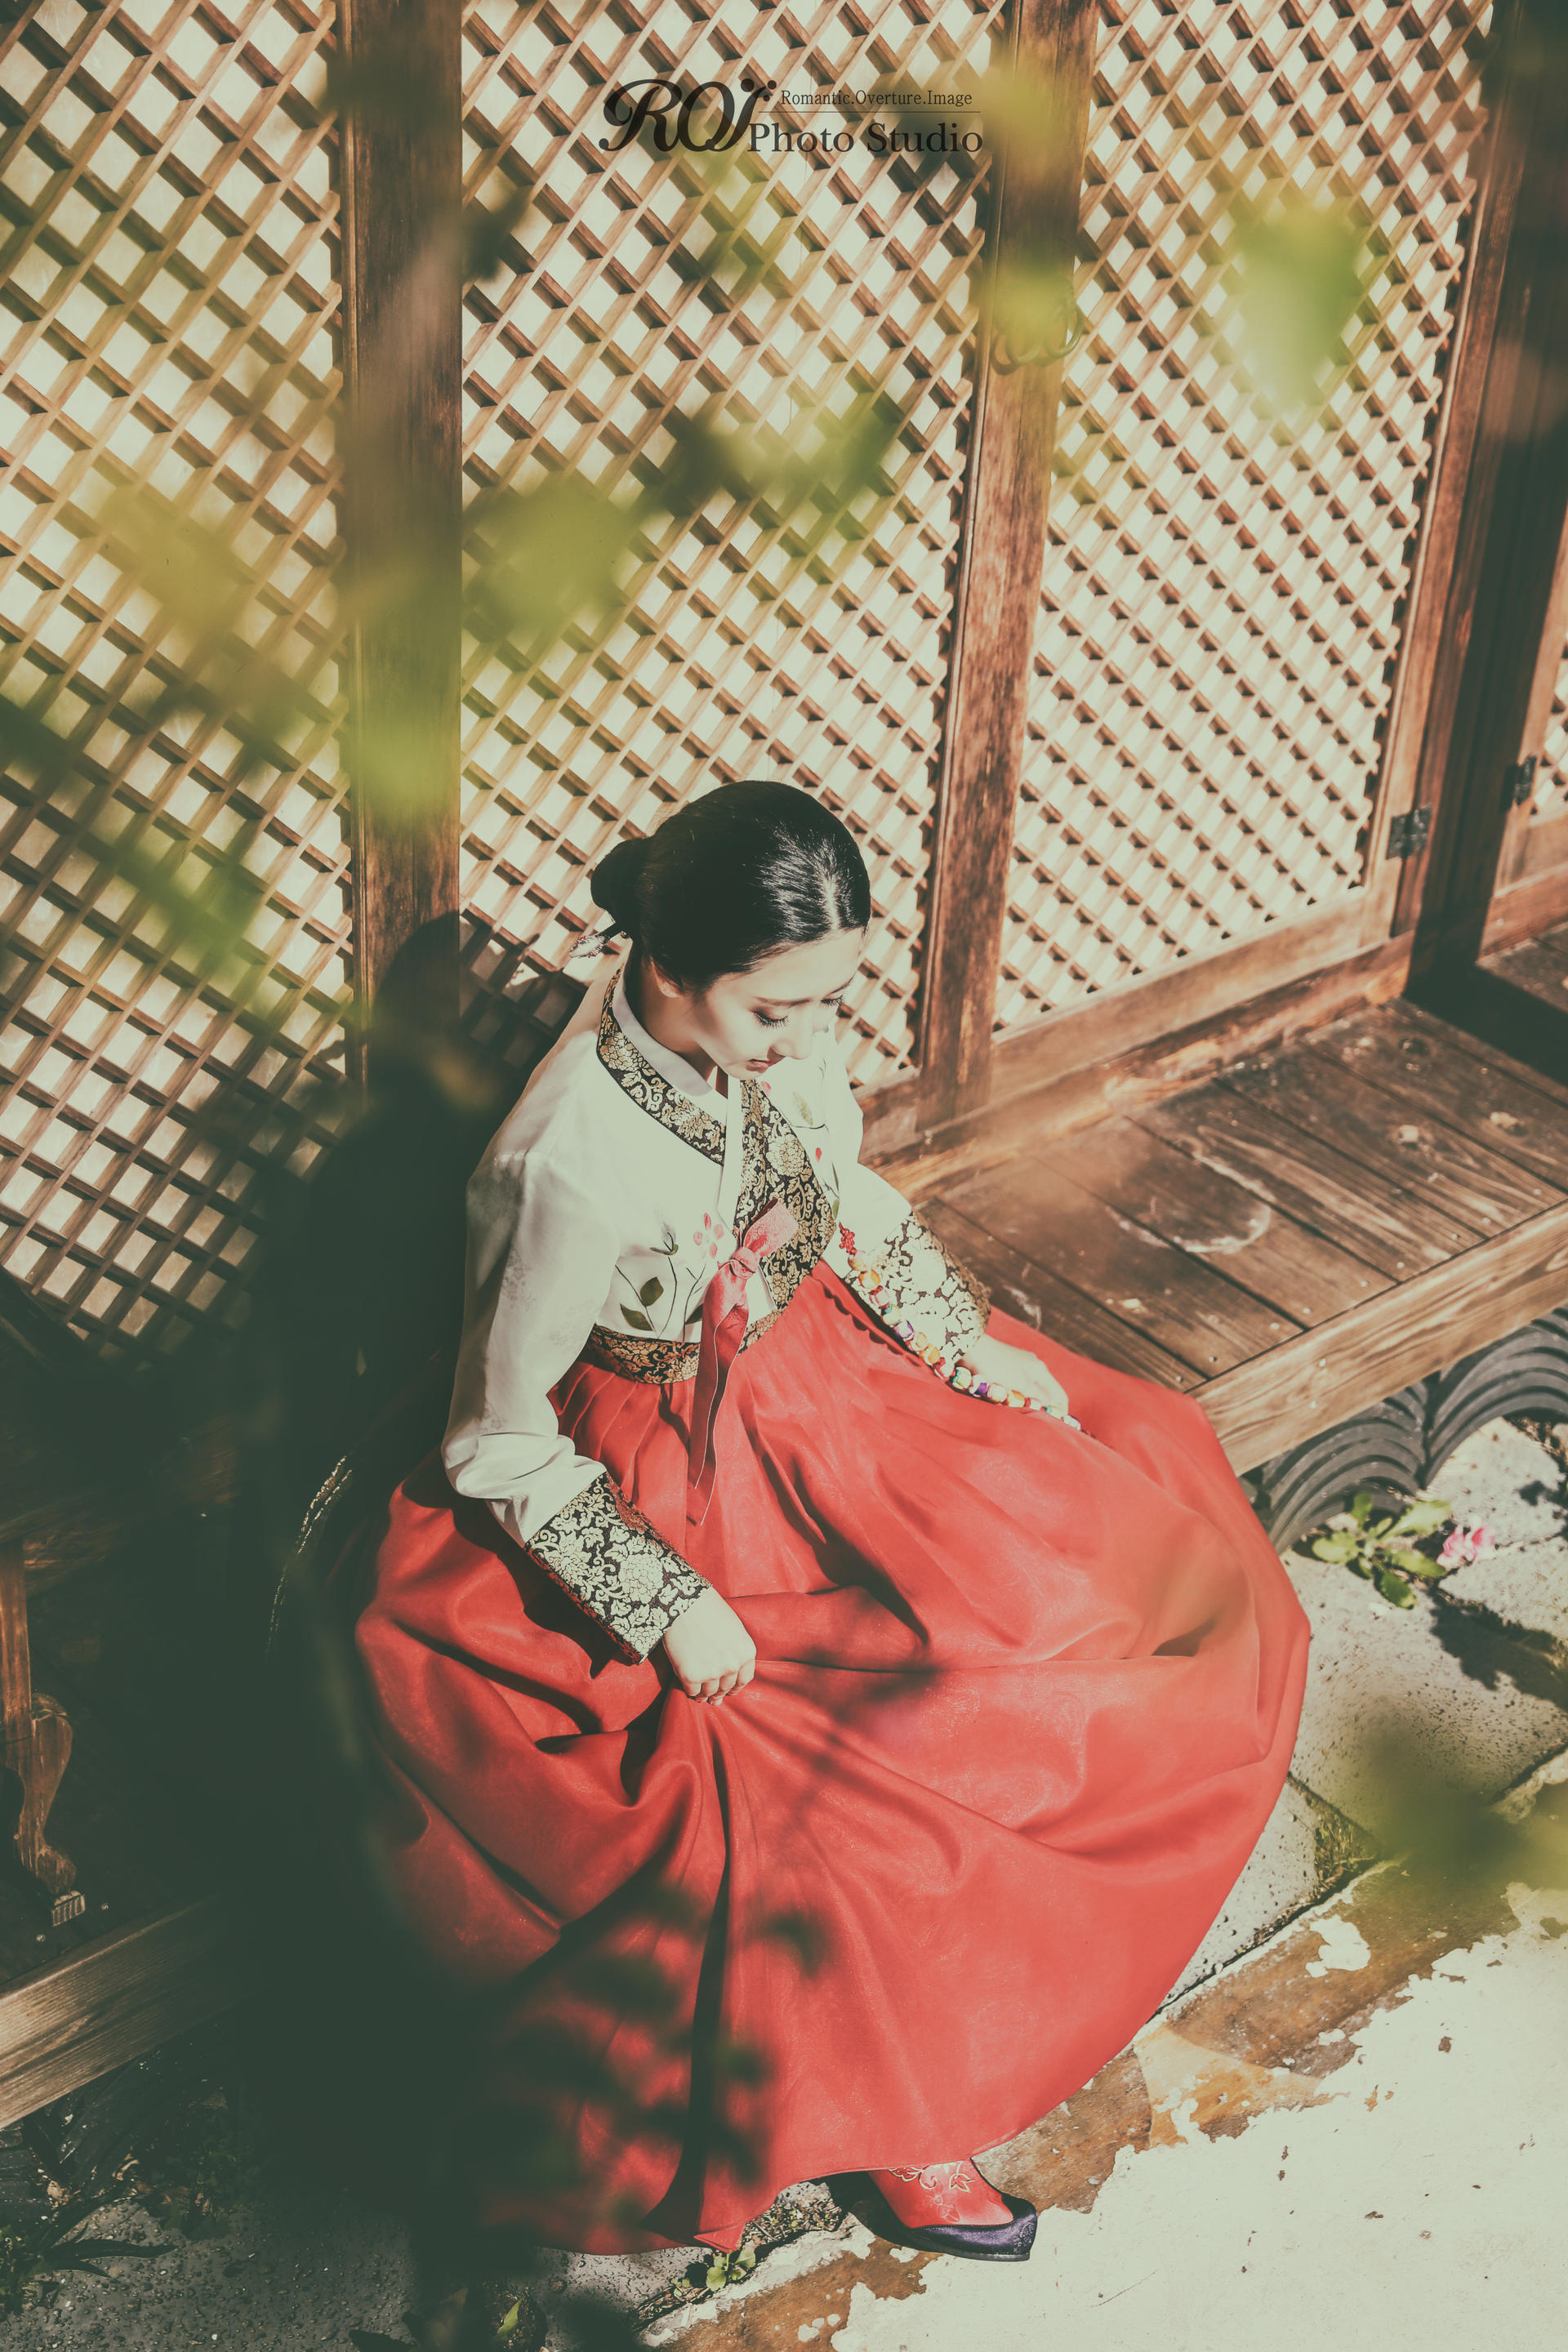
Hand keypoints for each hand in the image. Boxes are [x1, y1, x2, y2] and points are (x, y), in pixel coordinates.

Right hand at [662, 1586, 755, 1704]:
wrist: (683, 1602)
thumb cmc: (708, 1610)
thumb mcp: (733, 1628)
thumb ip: (735, 1650)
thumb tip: (729, 1671)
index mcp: (746, 1652)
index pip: (744, 1679)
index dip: (736, 1687)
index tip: (730, 1691)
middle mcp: (732, 1665)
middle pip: (726, 1687)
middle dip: (719, 1693)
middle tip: (714, 1699)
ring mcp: (711, 1672)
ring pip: (709, 1692)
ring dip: (705, 1695)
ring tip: (701, 1697)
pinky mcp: (691, 1676)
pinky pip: (692, 1691)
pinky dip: (690, 1691)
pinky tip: (689, 1689)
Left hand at [958, 1333, 1075, 1421]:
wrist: (974, 1349)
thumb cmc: (998, 1368)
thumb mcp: (1021, 1385)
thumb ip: (1038, 1396)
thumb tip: (1051, 1406)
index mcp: (1041, 1370)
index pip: (1060, 1395)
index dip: (1062, 1411)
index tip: (1061, 1426)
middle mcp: (1034, 1366)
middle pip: (1048, 1391)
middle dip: (1048, 1407)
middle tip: (1045, 1423)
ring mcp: (1021, 1364)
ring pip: (1034, 1388)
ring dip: (1034, 1401)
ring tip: (1030, 1414)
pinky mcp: (1008, 1365)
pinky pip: (1022, 1384)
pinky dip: (1023, 1395)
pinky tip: (1016, 1401)